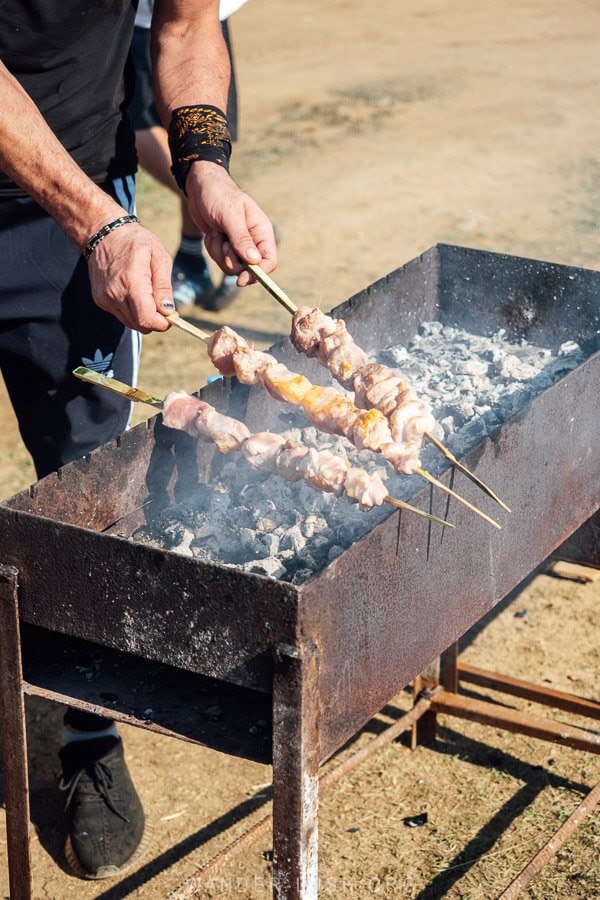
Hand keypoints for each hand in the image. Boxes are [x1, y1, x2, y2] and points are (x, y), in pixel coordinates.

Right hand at [87, 223, 175, 331]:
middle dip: (155, 321)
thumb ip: (164, 286)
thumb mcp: (158, 257)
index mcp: (131, 282)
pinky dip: (132, 311)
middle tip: (163, 306)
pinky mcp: (100, 300)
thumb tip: (168, 311)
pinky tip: (133, 293)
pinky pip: (122, 315)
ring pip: (131, 323)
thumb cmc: (135, 242)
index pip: (146, 318)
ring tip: (148, 295)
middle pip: (140, 324)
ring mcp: (105, 299)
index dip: (162, 323)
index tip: (171, 316)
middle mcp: (114, 294)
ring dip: (144, 316)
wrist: (104, 234)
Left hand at [185, 162, 277, 286]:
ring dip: (219, 252)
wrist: (199, 186)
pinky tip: (212, 232)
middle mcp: (253, 241)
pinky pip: (220, 259)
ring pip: (232, 266)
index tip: (241, 278)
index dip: (259, 274)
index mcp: (261, 231)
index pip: (269, 261)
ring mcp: (238, 245)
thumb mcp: (229, 215)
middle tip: (223, 243)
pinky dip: (213, 248)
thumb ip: (242, 239)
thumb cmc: (218, 194)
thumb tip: (254, 261)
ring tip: (216, 232)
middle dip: (232, 260)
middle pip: (249, 268)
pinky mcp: (225, 247)